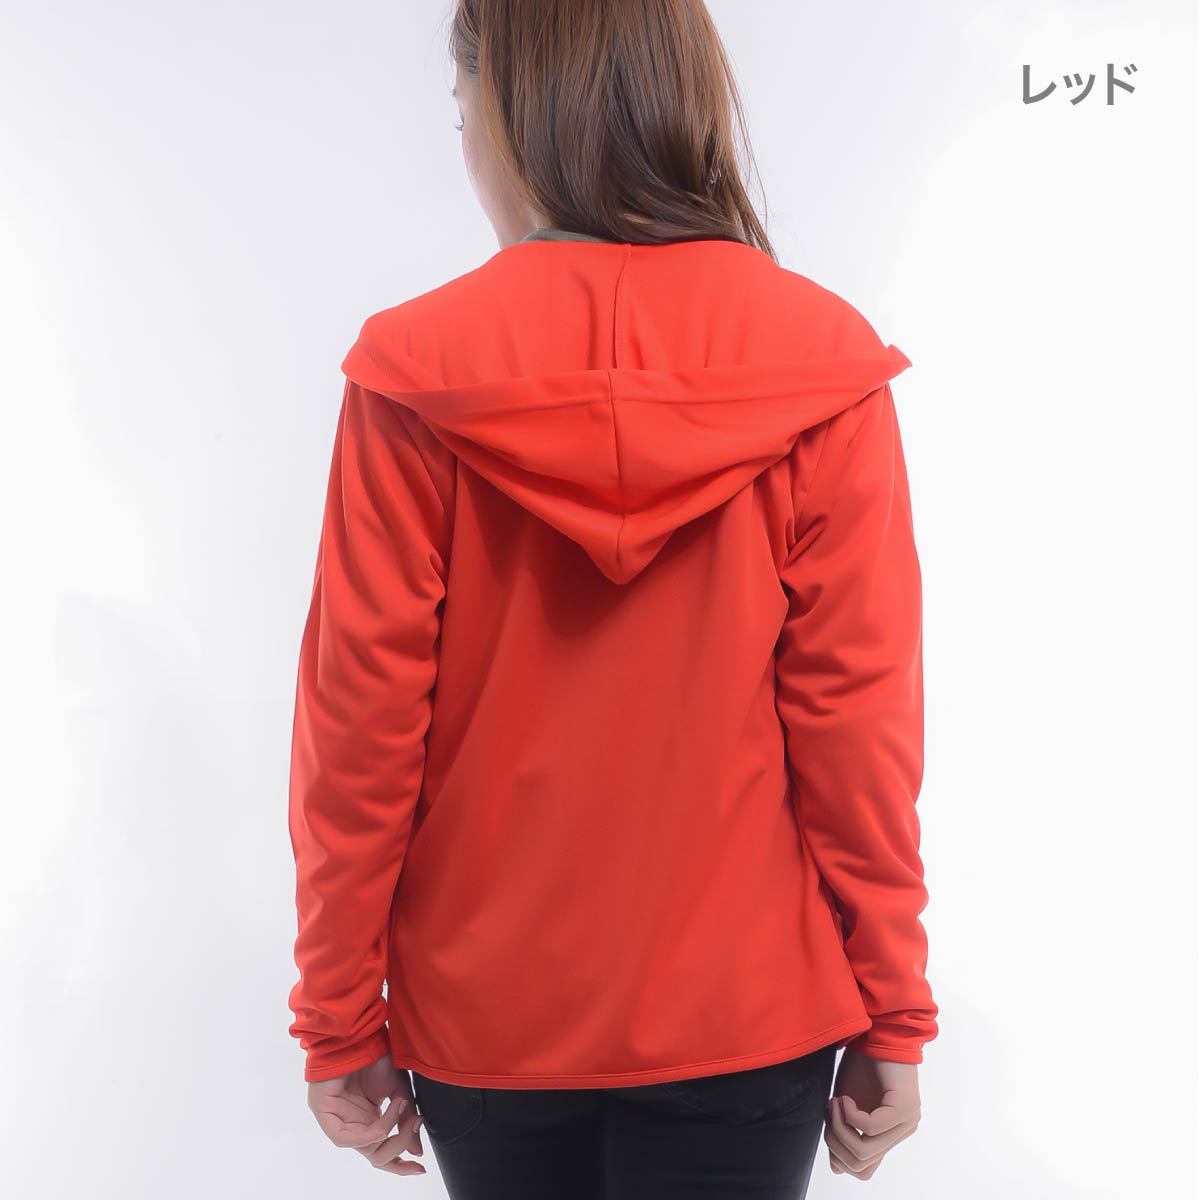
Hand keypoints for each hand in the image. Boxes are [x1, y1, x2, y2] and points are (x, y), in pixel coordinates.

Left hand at [307, 1054, 426, 1176]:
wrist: (359, 1033)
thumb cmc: (376, 1057)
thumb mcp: (399, 1091)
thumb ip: (405, 1121)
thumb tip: (418, 1151)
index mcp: (369, 1120)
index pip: (383, 1151)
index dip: (400, 1164)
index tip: (421, 1168)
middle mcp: (354, 1124)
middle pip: (376, 1155)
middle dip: (399, 1146)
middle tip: (415, 1125)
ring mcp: (338, 1120)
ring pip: (364, 1149)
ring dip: (389, 1134)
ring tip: (403, 1111)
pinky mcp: (324, 1113)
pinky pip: (344, 1138)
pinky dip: (366, 1136)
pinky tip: (381, 1127)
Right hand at [823, 1050, 920, 1179]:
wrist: (876, 1033)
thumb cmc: (861, 1064)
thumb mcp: (846, 1105)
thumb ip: (844, 1133)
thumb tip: (837, 1168)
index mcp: (889, 1134)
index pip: (864, 1170)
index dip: (839, 1156)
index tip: (827, 1124)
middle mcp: (901, 1132)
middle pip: (861, 1163)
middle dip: (834, 1140)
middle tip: (828, 1111)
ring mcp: (906, 1122)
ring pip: (866, 1150)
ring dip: (840, 1127)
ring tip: (834, 1101)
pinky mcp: (904, 1108)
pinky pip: (871, 1127)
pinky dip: (850, 1114)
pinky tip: (844, 1096)